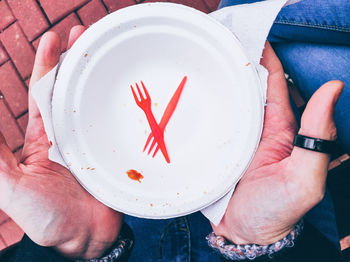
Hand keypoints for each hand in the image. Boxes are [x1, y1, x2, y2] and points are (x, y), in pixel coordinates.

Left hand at [0, 26, 122, 258]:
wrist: (84, 240)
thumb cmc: (46, 218)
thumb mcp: (12, 188)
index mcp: (43, 137)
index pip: (43, 91)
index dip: (47, 64)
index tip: (54, 38)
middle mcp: (69, 134)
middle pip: (73, 88)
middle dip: (77, 59)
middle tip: (85, 32)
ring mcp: (94, 141)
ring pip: (97, 100)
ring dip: (101, 75)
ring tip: (109, 49)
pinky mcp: (115, 151)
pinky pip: (120, 123)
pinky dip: (125, 105)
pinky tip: (134, 90)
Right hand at [212, 42, 343, 244]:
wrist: (245, 233)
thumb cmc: (277, 211)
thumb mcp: (305, 177)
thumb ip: (317, 136)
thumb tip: (333, 89)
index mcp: (285, 131)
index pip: (280, 88)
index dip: (271, 64)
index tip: (259, 42)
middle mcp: (263, 131)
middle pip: (253, 91)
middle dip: (245, 66)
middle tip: (229, 44)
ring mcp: (240, 138)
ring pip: (234, 102)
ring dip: (227, 82)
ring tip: (214, 60)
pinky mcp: (221, 147)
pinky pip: (217, 120)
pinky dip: (213, 104)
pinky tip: (202, 92)